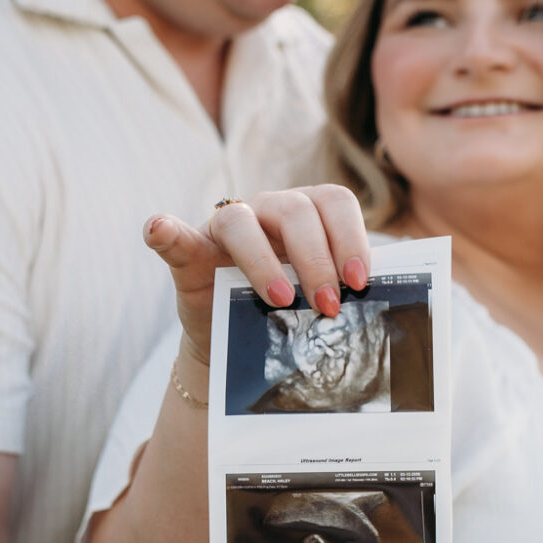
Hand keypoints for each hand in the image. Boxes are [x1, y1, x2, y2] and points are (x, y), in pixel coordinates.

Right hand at [143, 185, 371, 364]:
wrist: (236, 340)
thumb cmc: (288, 312)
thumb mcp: (319, 296)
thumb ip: (343, 287)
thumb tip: (383, 295)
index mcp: (308, 213)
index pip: (335, 202)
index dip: (351, 237)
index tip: (359, 281)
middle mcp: (269, 210)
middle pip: (297, 211)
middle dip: (317, 260)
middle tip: (328, 305)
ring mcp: (226, 226)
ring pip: (242, 220)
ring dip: (264, 260)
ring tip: (280, 299)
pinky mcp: (190, 251)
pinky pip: (176, 235)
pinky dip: (167, 231)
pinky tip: (159, 229)